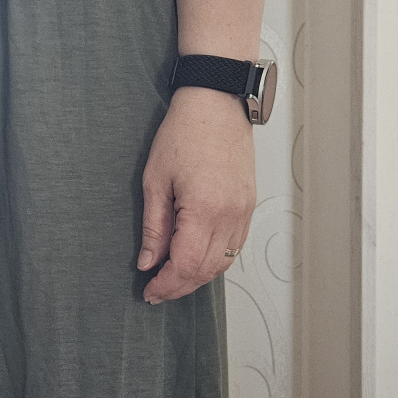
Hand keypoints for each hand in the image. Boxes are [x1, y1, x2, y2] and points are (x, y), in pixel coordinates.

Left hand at [137, 85, 255, 302]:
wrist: (216, 104)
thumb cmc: (185, 133)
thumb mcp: (155, 181)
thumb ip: (154, 228)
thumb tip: (148, 262)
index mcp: (204, 209)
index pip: (186, 265)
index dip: (166, 285)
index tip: (150, 292)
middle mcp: (230, 215)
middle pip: (206, 271)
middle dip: (180, 286)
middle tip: (157, 290)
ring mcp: (243, 212)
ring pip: (223, 263)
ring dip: (198, 277)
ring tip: (173, 278)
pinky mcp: (248, 206)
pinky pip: (234, 247)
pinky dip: (215, 260)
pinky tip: (196, 259)